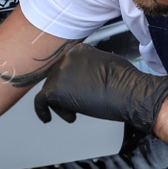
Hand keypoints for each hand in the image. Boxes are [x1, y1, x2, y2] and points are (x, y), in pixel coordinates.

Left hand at [33, 43, 167, 132]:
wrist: (127, 92)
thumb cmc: (125, 82)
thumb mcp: (108, 63)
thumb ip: (92, 67)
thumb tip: (88, 76)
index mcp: (79, 50)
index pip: (66, 66)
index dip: (69, 81)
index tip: (72, 89)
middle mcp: (66, 57)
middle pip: (56, 77)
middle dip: (65, 91)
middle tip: (74, 102)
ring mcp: (59, 72)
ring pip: (50, 90)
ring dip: (61, 103)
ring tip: (75, 112)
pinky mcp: (55, 89)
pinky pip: (40, 101)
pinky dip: (42, 110)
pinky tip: (47, 118)